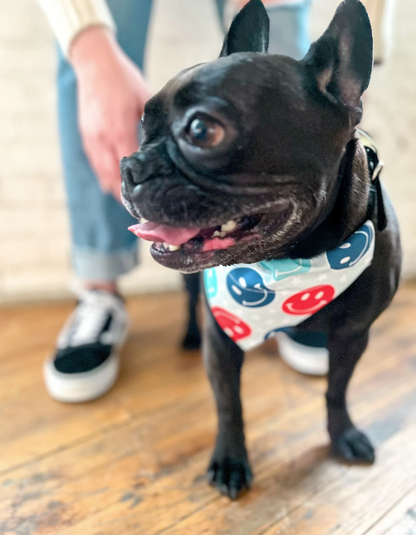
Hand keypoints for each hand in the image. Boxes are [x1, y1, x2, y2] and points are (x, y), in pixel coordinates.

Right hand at [69, 27, 150, 200]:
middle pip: (113, 175)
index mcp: (121, 129)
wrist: (94, 62)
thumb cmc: (124, 79)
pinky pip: (95, 162)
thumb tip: (166, 145)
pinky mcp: (86, 135)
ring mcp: (92, 137)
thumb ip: (152, 125)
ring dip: (113, 188)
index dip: (138, 186)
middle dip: (125, 194)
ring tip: (126, 203)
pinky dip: (103, 175)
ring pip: (102, 171)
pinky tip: (111, 186)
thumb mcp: (144, 99)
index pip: (130, 167)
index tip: (148, 201)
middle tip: (139, 211)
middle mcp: (104, 137)